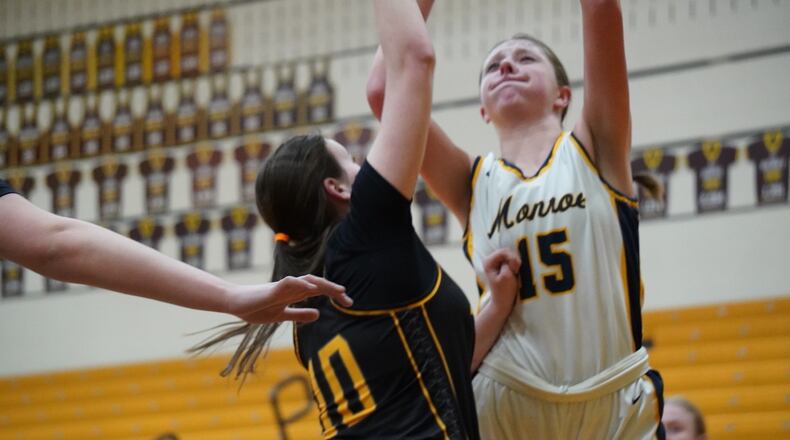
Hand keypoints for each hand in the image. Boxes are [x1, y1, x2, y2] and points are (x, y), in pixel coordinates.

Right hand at [226, 275, 350, 323]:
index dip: (334, 295)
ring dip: (323, 284)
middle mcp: (292, 288)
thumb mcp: (282, 315)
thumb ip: (299, 314)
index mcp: (295, 294)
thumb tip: (318, 314)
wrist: (235, 303)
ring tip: (338, 290)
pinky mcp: (272, 289)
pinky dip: (301, 284)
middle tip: (349, 300)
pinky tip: (312, 289)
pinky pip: (289, 283)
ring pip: (306, 280)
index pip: (319, 291)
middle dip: (334, 290)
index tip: (348, 303)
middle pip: (317, 284)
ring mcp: (282, 287)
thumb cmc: (256, 307)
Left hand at [483, 249, 519, 311]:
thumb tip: (513, 257)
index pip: (503, 251)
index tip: (515, 269)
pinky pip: (511, 259)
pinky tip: (515, 272)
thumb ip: (510, 263)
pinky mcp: (502, 265)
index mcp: (488, 262)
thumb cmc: (504, 291)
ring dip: (515, 262)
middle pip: (507, 251)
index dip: (512, 258)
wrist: (503, 302)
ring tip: (515, 272)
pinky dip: (515, 264)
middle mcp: (490, 259)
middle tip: (515, 271)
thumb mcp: (507, 276)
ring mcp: (496, 262)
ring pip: (510, 255)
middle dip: (514, 260)